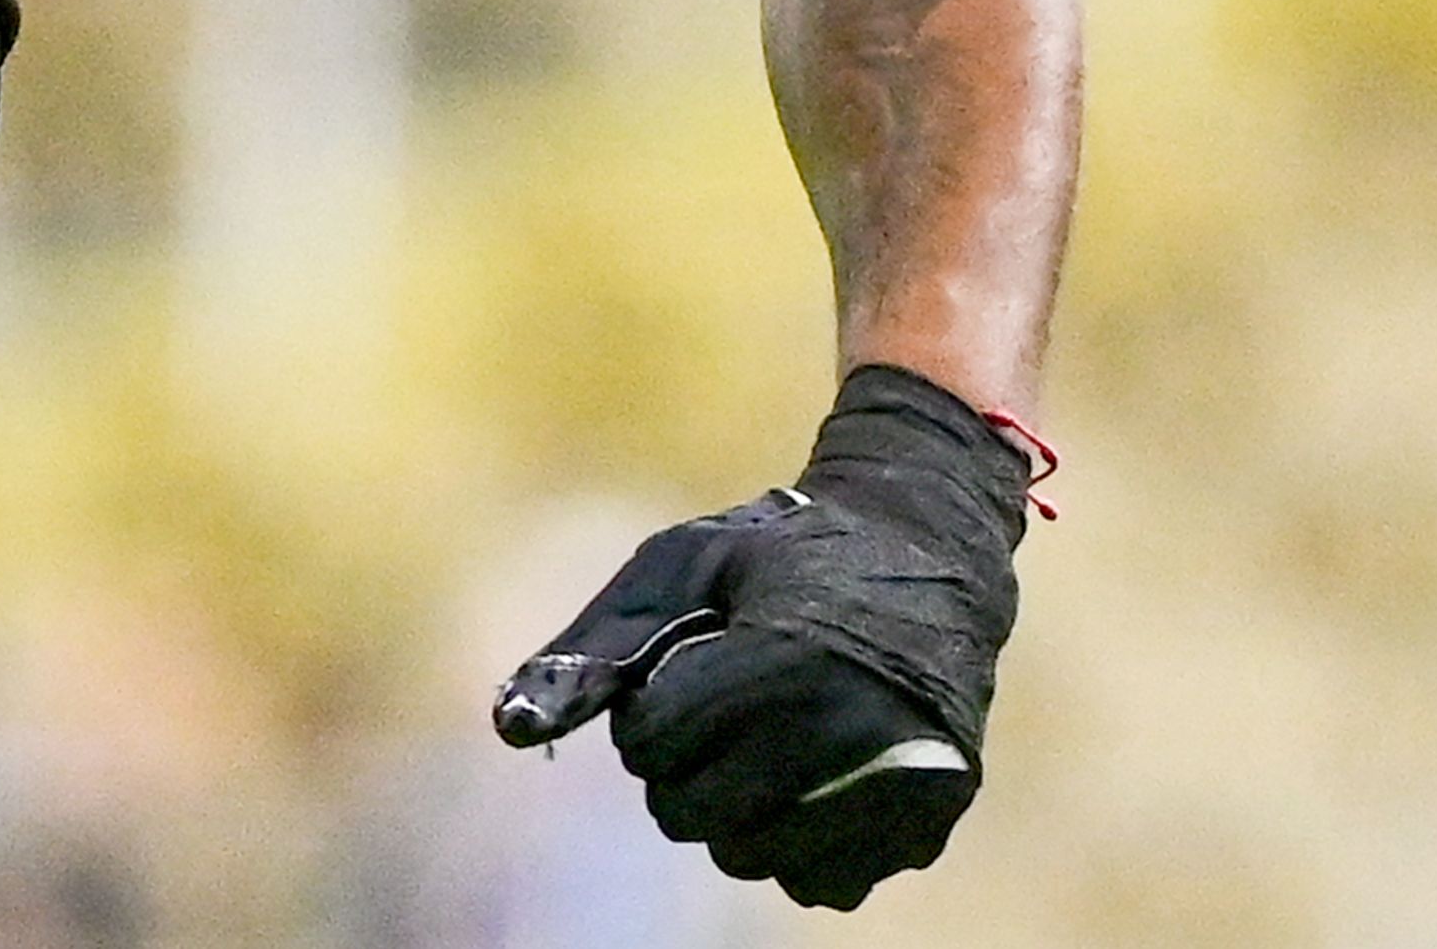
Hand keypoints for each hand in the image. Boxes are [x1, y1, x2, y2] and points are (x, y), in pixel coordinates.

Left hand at [491, 365, 1029, 911]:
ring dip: (734, 812)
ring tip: (764, 740)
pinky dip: (798, 845)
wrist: (927, 552)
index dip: (647, 708)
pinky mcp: (926, 827)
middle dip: (680, 766)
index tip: (684, 667)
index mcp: (782, 658)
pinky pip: (821, 884)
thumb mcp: (679, 566)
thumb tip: (509, 731)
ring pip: (751, 859)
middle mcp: (848, 731)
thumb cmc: (779, 553)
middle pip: (692, 814)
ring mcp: (897, 787)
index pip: (651, 744)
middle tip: (718, 709)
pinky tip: (810, 780)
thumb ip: (592, 651)